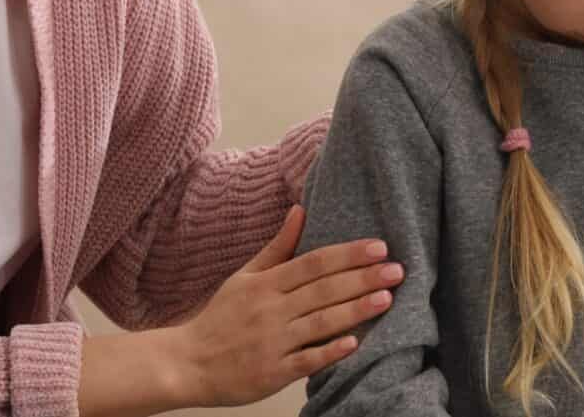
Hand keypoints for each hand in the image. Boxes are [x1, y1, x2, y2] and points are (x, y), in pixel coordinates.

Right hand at [171, 206, 401, 406]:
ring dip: (354, 310)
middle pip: (322, 290)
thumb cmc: (220, 318)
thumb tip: (300, 210)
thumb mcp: (244, 277)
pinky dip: (329, 352)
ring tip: (386, 299)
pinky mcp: (272, 373)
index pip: (313, 263)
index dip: (347, 254)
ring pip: (319, 323)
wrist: (186, 363)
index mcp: (265, 285)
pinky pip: (305, 361)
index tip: (379, 247)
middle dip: (361, 278)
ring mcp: (272, 342)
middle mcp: (270, 310)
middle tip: (397, 270)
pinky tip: (354, 344)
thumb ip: (277, 247)